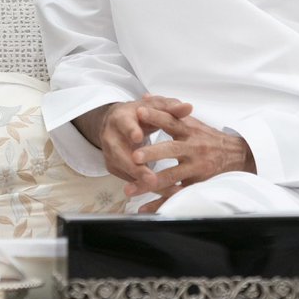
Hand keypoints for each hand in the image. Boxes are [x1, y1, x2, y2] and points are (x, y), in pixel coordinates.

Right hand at [76, 95, 193, 191]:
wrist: (120, 121)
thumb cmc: (141, 113)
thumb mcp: (156, 106)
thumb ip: (172, 108)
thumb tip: (188, 107)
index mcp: (121, 117)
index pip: (124, 124)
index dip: (130, 130)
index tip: (138, 138)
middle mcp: (111, 136)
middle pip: (119, 153)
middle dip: (135, 167)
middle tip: (151, 177)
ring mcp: (110, 153)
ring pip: (123, 169)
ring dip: (139, 181)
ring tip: (158, 189)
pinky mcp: (113, 166)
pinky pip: (127, 178)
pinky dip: (141, 186)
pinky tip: (159, 192)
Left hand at [125, 106, 255, 199]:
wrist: (237, 156)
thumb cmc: (209, 138)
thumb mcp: (192, 121)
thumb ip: (168, 111)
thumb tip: (145, 97)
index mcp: (189, 131)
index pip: (171, 121)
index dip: (156, 116)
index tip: (139, 111)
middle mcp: (192, 149)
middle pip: (171, 150)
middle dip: (152, 153)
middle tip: (134, 156)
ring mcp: (195, 168)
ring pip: (170, 176)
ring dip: (149, 183)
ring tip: (129, 189)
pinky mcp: (196, 185)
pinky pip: (176, 195)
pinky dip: (159, 203)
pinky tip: (144, 210)